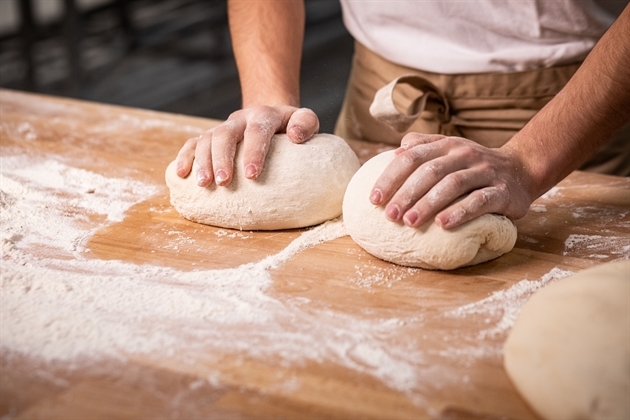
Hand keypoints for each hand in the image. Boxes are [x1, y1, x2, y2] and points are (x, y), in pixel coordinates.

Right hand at [175, 105, 318, 186]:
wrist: (270, 117)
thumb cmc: (291, 127)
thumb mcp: (304, 120)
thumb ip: (305, 123)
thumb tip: (296, 136)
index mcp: (263, 115)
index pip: (257, 130)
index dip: (253, 151)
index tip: (252, 175)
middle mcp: (240, 119)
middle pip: (225, 134)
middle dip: (222, 158)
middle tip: (223, 183)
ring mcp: (223, 127)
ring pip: (206, 139)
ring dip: (202, 161)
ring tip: (203, 184)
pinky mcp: (211, 137)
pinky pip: (193, 143)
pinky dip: (185, 157)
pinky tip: (181, 174)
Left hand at [368, 133, 534, 228]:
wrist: (522, 170)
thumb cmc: (474, 166)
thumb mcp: (449, 151)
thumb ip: (423, 147)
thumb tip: (396, 151)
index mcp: (446, 146)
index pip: (412, 157)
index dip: (391, 177)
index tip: (373, 199)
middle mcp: (464, 154)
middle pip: (430, 171)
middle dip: (406, 193)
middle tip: (389, 215)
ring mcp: (485, 172)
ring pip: (453, 185)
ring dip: (428, 204)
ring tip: (409, 222)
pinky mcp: (502, 191)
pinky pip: (479, 201)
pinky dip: (460, 212)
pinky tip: (442, 224)